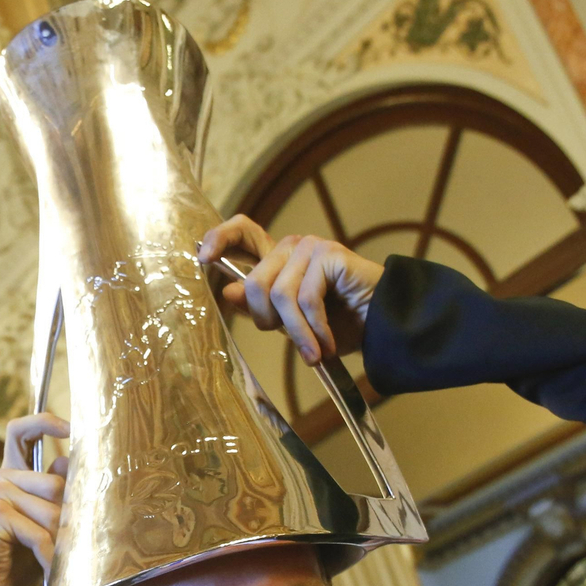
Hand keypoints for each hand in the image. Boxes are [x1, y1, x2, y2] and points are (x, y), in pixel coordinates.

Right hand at [0, 413, 69, 585]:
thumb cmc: (19, 555)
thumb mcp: (44, 521)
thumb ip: (56, 494)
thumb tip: (69, 462)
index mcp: (14, 472)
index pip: (22, 431)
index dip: (46, 422)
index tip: (72, 428)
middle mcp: (2, 476)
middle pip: (56, 484)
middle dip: (67, 517)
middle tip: (67, 541)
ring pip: (51, 509)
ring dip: (59, 539)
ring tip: (58, 557)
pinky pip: (38, 532)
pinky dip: (49, 555)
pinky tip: (49, 568)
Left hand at [198, 214, 384, 365]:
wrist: (384, 327)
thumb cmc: (340, 325)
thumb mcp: (291, 322)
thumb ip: (260, 307)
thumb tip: (228, 293)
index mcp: (278, 260)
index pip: (242, 233)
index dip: (219, 238)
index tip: (202, 258)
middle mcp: (291, 247)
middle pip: (254, 282)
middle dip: (267, 320)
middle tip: (290, 340)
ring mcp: (311, 247)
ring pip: (279, 294)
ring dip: (296, 333)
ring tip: (312, 353)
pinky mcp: (330, 255)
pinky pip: (305, 298)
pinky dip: (313, 329)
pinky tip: (325, 344)